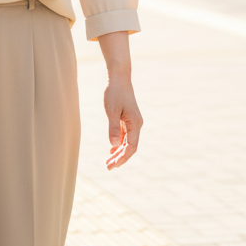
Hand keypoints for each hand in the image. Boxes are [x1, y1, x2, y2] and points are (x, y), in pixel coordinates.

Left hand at [97, 31, 141, 168]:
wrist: (119, 78)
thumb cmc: (115, 93)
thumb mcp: (112, 110)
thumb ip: (113, 128)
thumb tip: (114, 145)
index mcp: (135, 123)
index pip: (131, 146)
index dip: (123, 157)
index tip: (113, 165)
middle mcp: (136, 124)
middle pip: (130, 147)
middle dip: (120, 158)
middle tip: (108, 167)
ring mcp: (133, 122)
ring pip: (127, 142)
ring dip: (119, 152)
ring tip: (109, 162)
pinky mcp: (128, 119)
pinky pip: (125, 136)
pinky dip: (119, 143)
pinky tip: (112, 149)